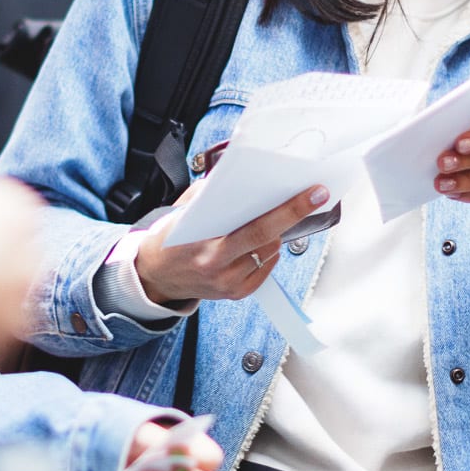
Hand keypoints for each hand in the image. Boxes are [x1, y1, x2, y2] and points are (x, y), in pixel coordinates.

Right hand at [133, 182, 330, 305]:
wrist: (154, 276)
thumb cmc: (170, 238)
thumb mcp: (183, 210)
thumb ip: (209, 193)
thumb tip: (239, 177)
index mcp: (206, 245)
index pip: (257, 226)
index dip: (288, 209)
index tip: (311, 193)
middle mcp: (218, 268)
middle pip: (268, 239)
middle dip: (294, 215)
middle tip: (315, 196)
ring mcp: (228, 284)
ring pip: (270, 253)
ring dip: (274, 235)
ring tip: (268, 220)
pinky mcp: (235, 294)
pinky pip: (265, 269)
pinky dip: (267, 253)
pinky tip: (258, 244)